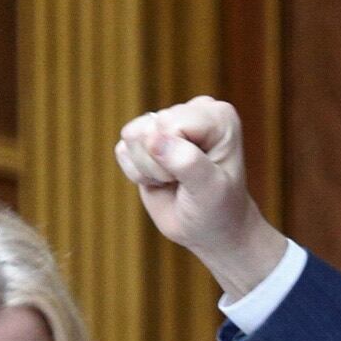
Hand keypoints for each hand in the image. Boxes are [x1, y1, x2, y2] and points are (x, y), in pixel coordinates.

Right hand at [114, 98, 288, 297]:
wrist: (209, 230)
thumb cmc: (218, 209)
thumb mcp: (210, 191)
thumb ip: (187, 162)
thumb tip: (152, 139)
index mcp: (217, 116)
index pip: (172, 123)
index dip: (175, 156)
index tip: (198, 176)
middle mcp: (193, 110)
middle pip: (150, 128)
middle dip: (161, 164)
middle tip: (184, 181)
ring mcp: (167, 122)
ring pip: (132, 136)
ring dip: (149, 169)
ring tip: (175, 180)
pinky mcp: (145, 138)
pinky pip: (122, 150)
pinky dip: (138, 174)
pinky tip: (161, 180)